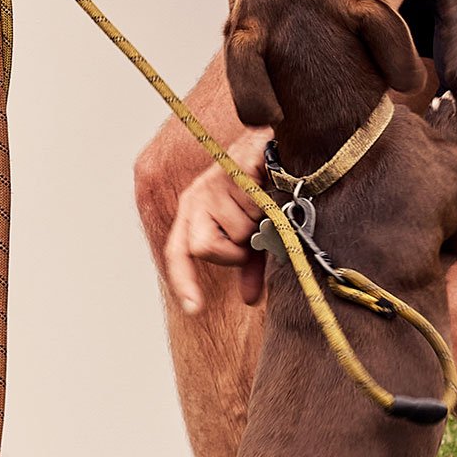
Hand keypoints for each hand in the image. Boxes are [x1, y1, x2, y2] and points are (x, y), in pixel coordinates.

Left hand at [156, 125, 274, 315]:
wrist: (279, 147)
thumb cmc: (261, 192)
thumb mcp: (251, 233)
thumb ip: (247, 265)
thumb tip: (249, 300)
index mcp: (193, 212)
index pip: (177, 252)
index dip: (184, 282)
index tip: (195, 309)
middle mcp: (197, 197)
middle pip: (204, 248)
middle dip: (235, 252)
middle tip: (253, 236)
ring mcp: (215, 182)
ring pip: (238, 233)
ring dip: (259, 227)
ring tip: (266, 206)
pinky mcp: (237, 169)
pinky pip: (254, 208)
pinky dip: (269, 207)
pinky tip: (272, 192)